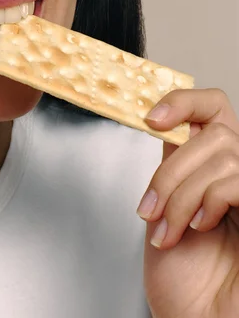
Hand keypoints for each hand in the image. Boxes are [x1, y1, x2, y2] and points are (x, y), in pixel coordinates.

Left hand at [139, 88, 238, 317]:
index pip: (214, 108)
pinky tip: (200, 227)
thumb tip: (163, 123)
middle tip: (150, 210)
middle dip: (171, 171)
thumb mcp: (167, 206)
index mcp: (215, 167)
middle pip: (213, 131)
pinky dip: (207, 199)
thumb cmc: (184, 278)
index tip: (151, 118)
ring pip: (223, 151)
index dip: (184, 101)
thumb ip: (175, 164)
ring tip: (169, 230)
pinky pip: (236, 178)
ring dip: (182, 193)